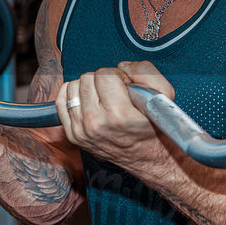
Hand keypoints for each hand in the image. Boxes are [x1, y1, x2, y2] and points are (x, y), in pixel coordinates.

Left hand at [54, 61, 175, 173]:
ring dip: (87, 87)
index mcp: (118, 115)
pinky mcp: (73, 135)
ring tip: (102, 96)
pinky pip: (61, 101)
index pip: (105, 75)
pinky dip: (72, 95)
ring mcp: (81, 131)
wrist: (149, 158)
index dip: (117, 75)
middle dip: (102, 80)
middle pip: (87, 79)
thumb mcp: (164, 95)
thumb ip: (146, 72)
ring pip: (73, 87)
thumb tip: (122, 66)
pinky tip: (87, 99)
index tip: (125, 85)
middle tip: (115, 92)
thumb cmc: (155, 127)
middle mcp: (96, 124)